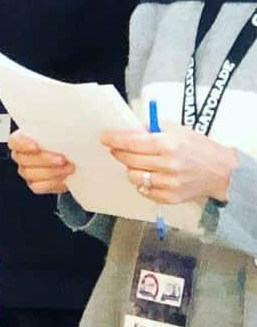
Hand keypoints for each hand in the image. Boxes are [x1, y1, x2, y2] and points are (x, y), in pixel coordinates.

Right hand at [8, 130, 74, 193]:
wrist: (74, 159)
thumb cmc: (65, 143)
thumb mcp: (61, 132)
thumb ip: (56, 132)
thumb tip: (61, 132)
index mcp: (22, 139)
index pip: (14, 142)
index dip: (23, 144)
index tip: (36, 146)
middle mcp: (21, 156)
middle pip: (23, 159)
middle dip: (44, 160)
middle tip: (62, 158)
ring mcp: (27, 171)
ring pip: (30, 174)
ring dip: (51, 171)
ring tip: (68, 167)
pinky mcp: (35, 184)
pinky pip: (38, 186)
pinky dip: (52, 182)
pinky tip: (64, 177)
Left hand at [100, 123, 238, 204]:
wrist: (220, 171)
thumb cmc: (197, 147)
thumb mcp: (176, 129)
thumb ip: (150, 129)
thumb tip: (126, 129)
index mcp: (168, 144)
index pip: (132, 142)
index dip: (114, 140)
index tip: (104, 138)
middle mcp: (168, 164)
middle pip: (129, 159)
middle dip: (119, 153)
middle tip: (116, 149)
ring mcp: (169, 183)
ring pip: (133, 176)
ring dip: (130, 168)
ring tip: (137, 163)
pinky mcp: (170, 197)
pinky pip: (144, 190)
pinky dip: (142, 182)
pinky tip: (149, 175)